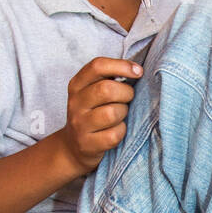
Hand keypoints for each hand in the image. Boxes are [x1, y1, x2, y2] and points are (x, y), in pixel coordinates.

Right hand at [60, 57, 143, 174]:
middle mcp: (75, 103)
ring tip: (120, 115)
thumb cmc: (93, 113)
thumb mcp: (92, 92)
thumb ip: (109, 78)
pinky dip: (121, 132)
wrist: (73, 146)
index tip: (138, 72)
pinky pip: (114, 135)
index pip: (98, 66)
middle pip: (107, 89)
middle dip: (126, 93)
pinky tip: (116, 130)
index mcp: (77, 84)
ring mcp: (80, 124)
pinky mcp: (87, 144)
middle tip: (128, 98)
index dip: (121, 66)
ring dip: (124, 113)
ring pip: (112, 113)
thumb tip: (137, 70)